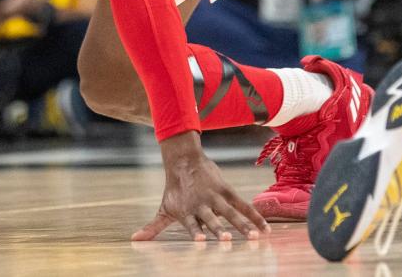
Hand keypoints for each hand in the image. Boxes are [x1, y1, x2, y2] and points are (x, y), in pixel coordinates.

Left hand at [134, 131, 269, 240]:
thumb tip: (135, 239)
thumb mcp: (164, 209)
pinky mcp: (226, 190)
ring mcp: (215, 197)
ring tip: (254, 237)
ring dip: (242, 224)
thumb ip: (153, 227)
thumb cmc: (174, 191)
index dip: (195, 231)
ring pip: (230, 212)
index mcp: (187, 211)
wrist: (184, 161)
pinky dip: (255, 216)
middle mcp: (201, 204)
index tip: (199, 240)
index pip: (191, 223)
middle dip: (219, 229)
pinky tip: (266, 229)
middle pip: (212, 219)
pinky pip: (243, 204)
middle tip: (227, 239)